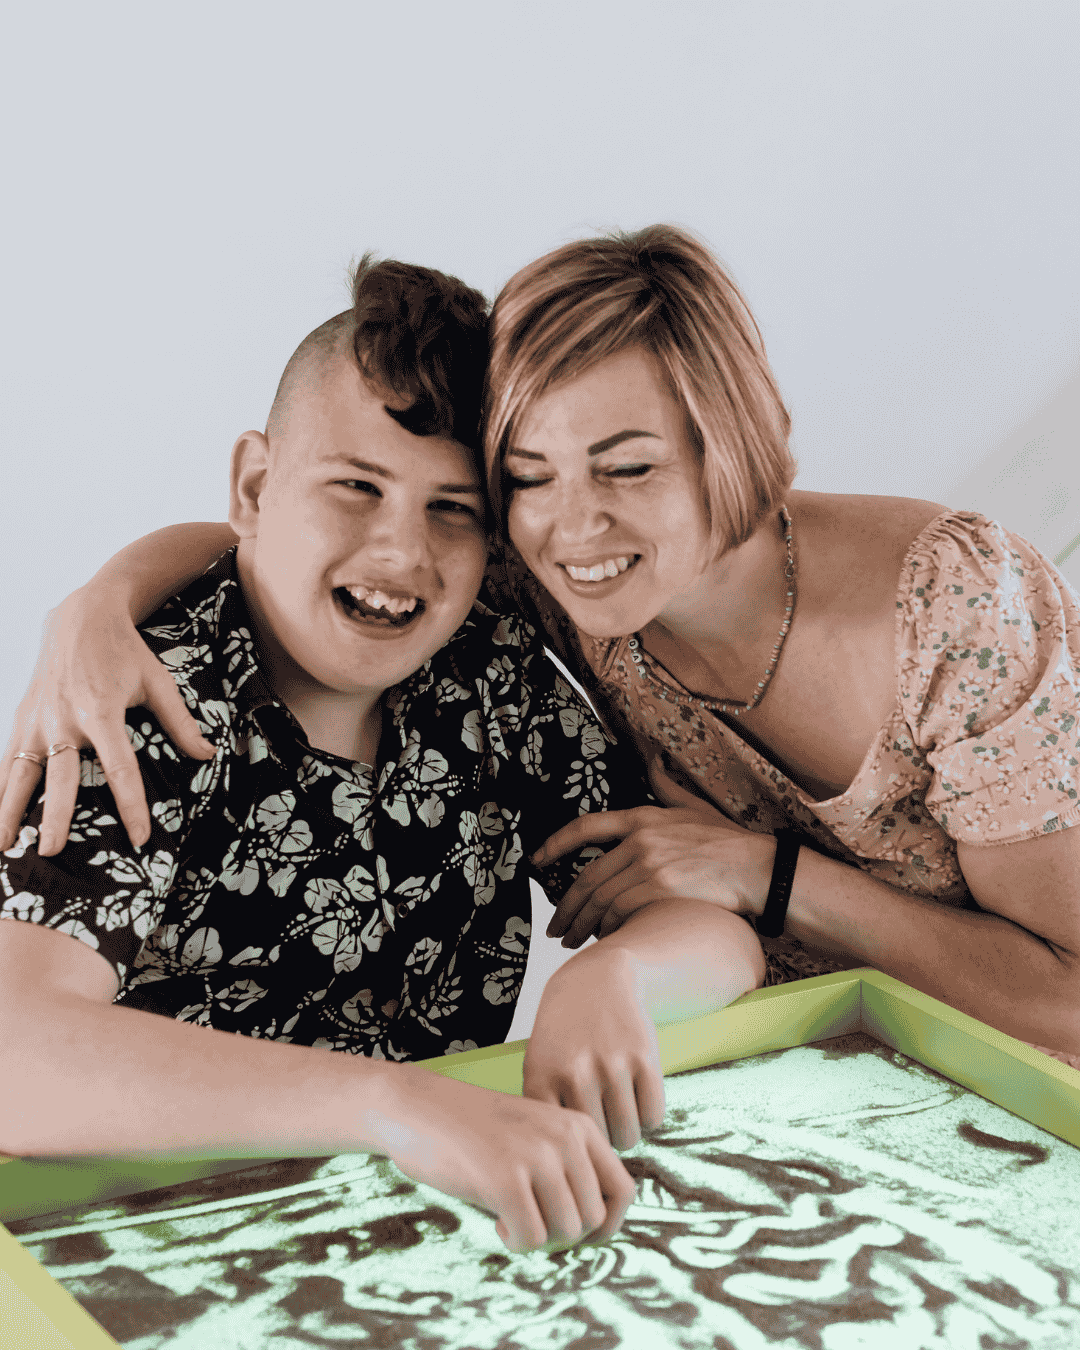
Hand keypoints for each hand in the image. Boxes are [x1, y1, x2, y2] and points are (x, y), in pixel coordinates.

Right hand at [0, 586, 215, 855]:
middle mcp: (65, 719)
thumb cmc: (126, 652)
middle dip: (56, 817)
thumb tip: (208, 755)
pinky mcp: (22, 716)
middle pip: (62, 777)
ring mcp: (39, 719)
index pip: (120, 768)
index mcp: (103, 711)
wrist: (82, 616)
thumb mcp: (159, 682)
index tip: (140, 837)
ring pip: (22, 771)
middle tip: (52, 852)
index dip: (131, 805)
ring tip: (5, 846)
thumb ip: (180, 722)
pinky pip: (7, 758)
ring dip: (10, 810)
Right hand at [380, 1063, 636, 1253]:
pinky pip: (531, 1238)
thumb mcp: (535, 1136)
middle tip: (531, 1222)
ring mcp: (537, 1156)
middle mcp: (565, 1137)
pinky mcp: (505, 1177)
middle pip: (594, 1219)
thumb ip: (570, 1168)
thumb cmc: (475, 1131)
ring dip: (539, 1238)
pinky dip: (515, 1242)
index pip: (624, 1191)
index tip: (575, 1232)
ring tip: (512, 1218)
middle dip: (564, 1234)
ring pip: (567, 1232)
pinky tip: (497, 1223)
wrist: (416, 1108)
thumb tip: (599, 1227)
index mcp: (578, 1125)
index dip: (607, 1224)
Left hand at [523, 945, 665, 1152]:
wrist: (596, 981)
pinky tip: (636, 1097)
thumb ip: (543, 1118)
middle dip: (602, 1143)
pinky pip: (654, 1117)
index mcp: (540, 1079)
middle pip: (597, 1146)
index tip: (575, 1151)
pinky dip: (649, 1116)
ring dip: (627, 1131)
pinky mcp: (645, 1057)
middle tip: (601, 1122)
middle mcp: (573, 1073)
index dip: (572, 1156)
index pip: (559, 1149)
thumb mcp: (538, 1068)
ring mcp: (610, 1064)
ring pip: (628, 1137)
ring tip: (617, 1110)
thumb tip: (562, 1179)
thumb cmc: (563, 1037)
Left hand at [536, 758, 774, 948]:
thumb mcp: (694, 805)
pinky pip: (620, 914)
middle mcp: (640, 840)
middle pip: (587, 877)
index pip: (585, 828)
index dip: (555, 845)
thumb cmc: (728, 841)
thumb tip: (653, 759)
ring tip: (573, 941)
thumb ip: (666, 785)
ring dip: (581, 925)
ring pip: (599, 900)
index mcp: (642, 817)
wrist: (758, 869)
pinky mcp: (661, 891)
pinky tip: (605, 940)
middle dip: (566, 907)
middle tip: (556, 927)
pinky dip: (608, 929)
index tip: (537, 861)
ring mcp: (650, 865)